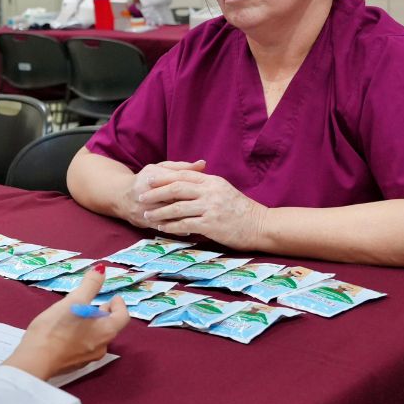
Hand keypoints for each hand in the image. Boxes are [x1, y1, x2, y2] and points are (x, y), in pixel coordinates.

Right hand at [4, 264, 127, 380]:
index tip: (112, 296)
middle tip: (94, 303)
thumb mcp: (73, 302)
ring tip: (78, 316)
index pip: (123, 316)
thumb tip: (101, 269)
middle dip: (104, 313)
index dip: (119, 304)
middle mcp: (102, 347)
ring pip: (96, 337)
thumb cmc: (56, 328)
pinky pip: (83, 347)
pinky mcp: (74, 364)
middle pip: (109, 327)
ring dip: (92, 325)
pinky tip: (66, 332)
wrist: (35, 360)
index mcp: (106, 331)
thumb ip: (90, 285)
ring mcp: (88, 358)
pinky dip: (80, 336)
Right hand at [122, 160, 206, 225]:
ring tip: (201, 221)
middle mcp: (146, 195)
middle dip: (190, 206)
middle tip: (208, 210)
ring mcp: (144, 210)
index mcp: (152, 178)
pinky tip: (190, 230)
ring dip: (185, 220)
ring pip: (168, 217)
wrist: (121, 196)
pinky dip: (177, 229)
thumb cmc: (146, 179)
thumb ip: (183, 168)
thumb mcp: (161, 168)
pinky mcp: (144, 222)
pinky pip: (163, 227)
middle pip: (172, 202)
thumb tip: (203, 164)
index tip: (207, 193)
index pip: (175, 184)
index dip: (192, 190)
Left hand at [139, 169, 267, 247]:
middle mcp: (210, 192)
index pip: (183, 174)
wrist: (261, 225)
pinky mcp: (211, 224)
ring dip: (160, 212)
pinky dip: (171, 227)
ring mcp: (211, 208)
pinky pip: (185, 224)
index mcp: (212, 181)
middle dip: (156, 192)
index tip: (148, 180)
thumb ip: (206, 186)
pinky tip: (162, 229)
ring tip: (148, 215)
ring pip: (177, 207)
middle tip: (141, 197)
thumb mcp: (224, 190)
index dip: (164, 177)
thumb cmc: (242, 210)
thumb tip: (187, 181)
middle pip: (176, 188)